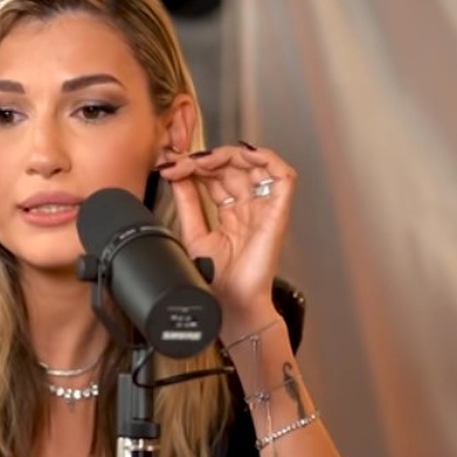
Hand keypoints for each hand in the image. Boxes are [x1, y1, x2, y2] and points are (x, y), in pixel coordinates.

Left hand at [156, 143, 295, 328]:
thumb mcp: (193, 232)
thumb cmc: (216, 279)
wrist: (228, 302)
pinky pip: (284, 177)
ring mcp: (264, 209)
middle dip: (207, 158)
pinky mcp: (278, 213)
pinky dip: (267, 159)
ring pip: (256, 165)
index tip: (172, 167)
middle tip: (182, 163)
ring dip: (230, 154)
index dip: (196, 166)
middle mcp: (249, 208)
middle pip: (234, 166)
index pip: (217, 176)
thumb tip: (177, 177)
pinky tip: (243, 155)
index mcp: (230, 213)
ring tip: (205, 160)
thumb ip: (187, 203)